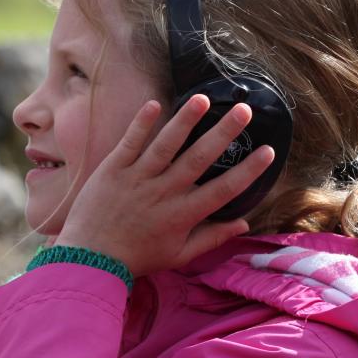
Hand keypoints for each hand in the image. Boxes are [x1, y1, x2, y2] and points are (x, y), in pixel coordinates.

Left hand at [54, 95, 275, 277]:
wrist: (89, 259)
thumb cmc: (137, 258)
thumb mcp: (179, 255)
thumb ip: (212, 238)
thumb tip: (244, 224)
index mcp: (183, 215)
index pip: (223, 190)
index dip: (248, 170)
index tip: (268, 151)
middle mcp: (164, 193)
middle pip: (199, 158)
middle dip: (224, 132)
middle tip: (244, 110)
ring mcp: (138, 178)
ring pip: (166, 144)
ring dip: (185, 120)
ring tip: (203, 98)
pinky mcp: (114, 169)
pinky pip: (130, 142)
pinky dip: (142, 123)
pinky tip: (156, 104)